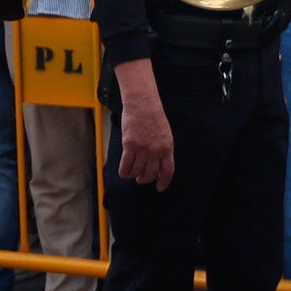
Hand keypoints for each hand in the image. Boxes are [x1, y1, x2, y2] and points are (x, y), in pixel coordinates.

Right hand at [113, 61, 174, 188]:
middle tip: (140, 179)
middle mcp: (155, 151)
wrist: (142, 103)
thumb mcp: (165, 134)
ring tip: (131, 173)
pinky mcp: (129, 145)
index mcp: (167, 148)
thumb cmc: (153, 116)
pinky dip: (124, 172)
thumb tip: (157, 164)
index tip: (159, 187)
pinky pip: (125, 166)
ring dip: (133, 175)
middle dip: (145, 179)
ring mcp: (142, 149)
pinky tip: (123, 172)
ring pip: (136, 172)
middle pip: (150, 174)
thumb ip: (162, 149)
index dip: (163, 182)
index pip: (167, 171)